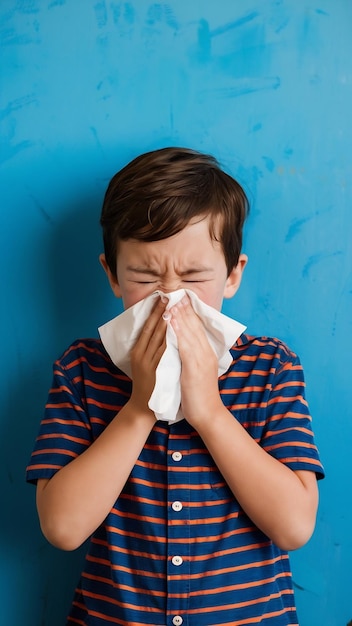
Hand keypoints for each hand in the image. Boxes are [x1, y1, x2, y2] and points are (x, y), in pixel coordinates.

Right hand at [128, 297, 167, 415]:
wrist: (144, 409)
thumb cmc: (148, 385)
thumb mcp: (148, 363)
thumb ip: (154, 349)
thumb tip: (164, 332)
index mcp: (138, 351)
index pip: (148, 326)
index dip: (156, 311)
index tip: (163, 297)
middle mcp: (141, 354)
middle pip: (152, 328)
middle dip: (160, 311)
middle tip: (167, 295)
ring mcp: (147, 362)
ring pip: (157, 337)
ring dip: (165, 320)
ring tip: (171, 305)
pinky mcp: (155, 370)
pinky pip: (163, 351)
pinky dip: (168, 338)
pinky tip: (173, 328)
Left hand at [169, 296, 222, 426]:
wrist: (207, 413)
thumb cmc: (200, 394)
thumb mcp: (199, 370)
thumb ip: (194, 356)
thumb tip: (185, 344)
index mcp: (207, 352)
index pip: (198, 327)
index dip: (189, 313)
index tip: (181, 299)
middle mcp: (205, 352)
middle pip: (194, 326)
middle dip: (184, 310)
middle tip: (176, 294)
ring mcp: (201, 359)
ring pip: (189, 333)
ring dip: (179, 317)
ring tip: (171, 303)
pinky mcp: (194, 367)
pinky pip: (184, 346)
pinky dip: (177, 332)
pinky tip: (170, 322)